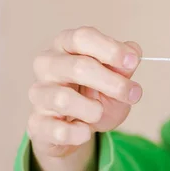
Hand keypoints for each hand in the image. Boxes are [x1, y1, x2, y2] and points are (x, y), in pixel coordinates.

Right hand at [28, 26, 142, 158]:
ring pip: (64, 99)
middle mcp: (47, 65)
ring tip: (99, 112)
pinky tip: (85, 131)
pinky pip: (58, 130)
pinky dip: (78, 133)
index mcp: (66, 46)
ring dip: (93, 110)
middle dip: (113, 83)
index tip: (132, 62)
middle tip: (134, 94)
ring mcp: (38, 93)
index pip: (83, 37)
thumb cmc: (94, 96)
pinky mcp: (36, 122)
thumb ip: (125, 66)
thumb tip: (133, 52)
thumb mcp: (116, 79)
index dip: (110, 49)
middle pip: (78, 67)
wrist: (75, 129)